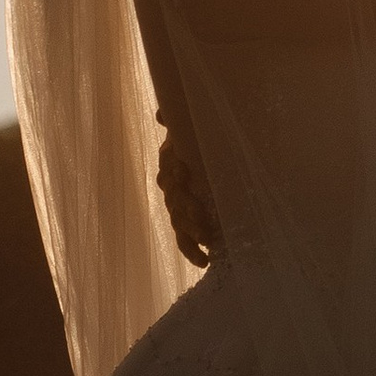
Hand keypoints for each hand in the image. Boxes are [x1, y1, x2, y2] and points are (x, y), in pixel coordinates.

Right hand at [156, 126, 214, 267]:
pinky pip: (184, 240)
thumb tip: (161, 115)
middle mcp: (172, 185)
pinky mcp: (186, 226)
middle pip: (174, 198)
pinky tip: (205, 261)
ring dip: (193, 231)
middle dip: (188, 207)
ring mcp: (178, 207)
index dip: (175, 172)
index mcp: (172, 161)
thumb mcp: (194, 130)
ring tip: (209, 239)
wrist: (214, 160)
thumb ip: (178, 122)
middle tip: (204, 214)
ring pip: (179, 222)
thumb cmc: (201, 143)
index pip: (168, 169)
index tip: (186, 172)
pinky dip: (192, 252)